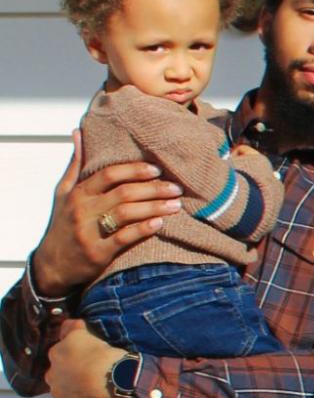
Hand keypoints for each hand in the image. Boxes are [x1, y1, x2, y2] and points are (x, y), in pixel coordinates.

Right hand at [29, 134, 180, 296]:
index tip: (157, 169)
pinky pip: (124, 238)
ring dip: (154, 207)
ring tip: (176, 204)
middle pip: (123, 192)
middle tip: (176, 187)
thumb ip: (76, 165)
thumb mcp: (63, 193)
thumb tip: (78, 132)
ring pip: (126, 213)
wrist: (52, 265)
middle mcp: (83, 210)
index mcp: (78, 193)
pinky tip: (161, 223)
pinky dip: (144, 229)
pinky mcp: (98, 253)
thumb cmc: (63, 225)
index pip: (109, 174)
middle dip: (153, 188)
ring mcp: (90, 232)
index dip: (135, 170)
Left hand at [46, 322, 126, 397]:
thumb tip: (69, 324)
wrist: (114, 380)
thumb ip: (72, 327)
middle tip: (92, 376)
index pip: (61, 354)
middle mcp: (51, 375)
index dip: (75, 356)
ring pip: (66, 393)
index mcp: (55, 354)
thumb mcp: (85, 333)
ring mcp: (59, 395)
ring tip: (96, 391)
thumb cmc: (101, 355)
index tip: (90, 359)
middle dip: (72, 375)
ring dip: (77, 392)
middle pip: (60, 375)